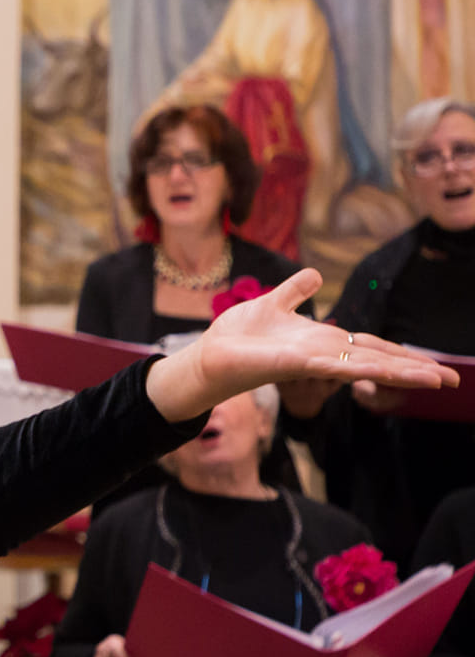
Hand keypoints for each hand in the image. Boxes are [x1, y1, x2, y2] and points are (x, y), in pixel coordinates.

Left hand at [144, 269, 455, 421]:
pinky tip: (386, 371)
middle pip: (377, 360)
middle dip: (414, 370)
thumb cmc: (237, 336)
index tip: (435, 367)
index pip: (371, 348)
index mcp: (323, 342)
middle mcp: (323, 355)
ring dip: (401, 372)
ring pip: (365, 366)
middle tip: (451, 380)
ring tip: (436, 380)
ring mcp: (312, 362)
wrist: (207, 355)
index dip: (402, 355)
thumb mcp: (273, 304)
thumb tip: (315, 276)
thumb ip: (295, 291)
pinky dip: (361, 367)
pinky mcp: (295, 365)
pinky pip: (334, 365)